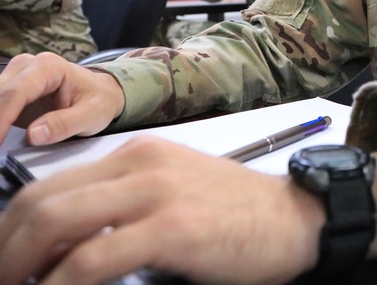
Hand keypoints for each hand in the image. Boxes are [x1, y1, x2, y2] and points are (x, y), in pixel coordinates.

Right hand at [0, 52, 124, 144]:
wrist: (102, 93)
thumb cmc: (99, 100)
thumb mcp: (93, 115)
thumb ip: (65, 124)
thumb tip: (34, 135)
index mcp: (48, 67)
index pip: (15, 93)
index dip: (1, 119)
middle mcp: (27, 66)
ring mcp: (16, 76)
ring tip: (1, 145)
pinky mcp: (10, 89)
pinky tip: (2, 137)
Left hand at [0, 137, 325, 284]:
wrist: (298, 219)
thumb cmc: (240, 214)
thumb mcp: (175, 192)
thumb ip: (125, 204)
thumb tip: (65, 245)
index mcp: (139, 153)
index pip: (49, 185)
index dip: (13, 230)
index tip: (9, 261)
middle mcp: (141, 163)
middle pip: (40, 201)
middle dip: (7, 247)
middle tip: (3, 279)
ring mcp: (156, 193)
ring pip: (54, 221)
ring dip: (20, 264)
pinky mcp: (172, 228)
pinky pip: (91, 260)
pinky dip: (59, 283)